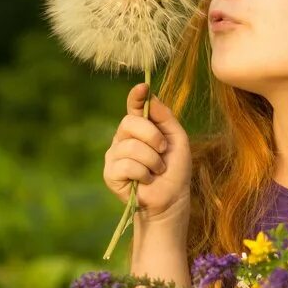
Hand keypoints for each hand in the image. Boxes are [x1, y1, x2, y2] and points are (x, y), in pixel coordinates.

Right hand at [103, 83, 191, 224]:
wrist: (172, 200)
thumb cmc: (176, 170)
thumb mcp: (177, 139)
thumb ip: (165, 117)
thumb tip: (150, 95)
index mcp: (140, 128)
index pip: (134, 106)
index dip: (136, 96)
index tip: (143, 87)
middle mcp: (123, 138)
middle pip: (130, 122)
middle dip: (153, 137)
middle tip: (162, 151)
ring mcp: (114, 155)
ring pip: (131, 146)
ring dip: (152, 161)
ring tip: (157, 171)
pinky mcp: (110, 173)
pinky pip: (127, 165)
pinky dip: (144, 174)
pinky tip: (146, 181)